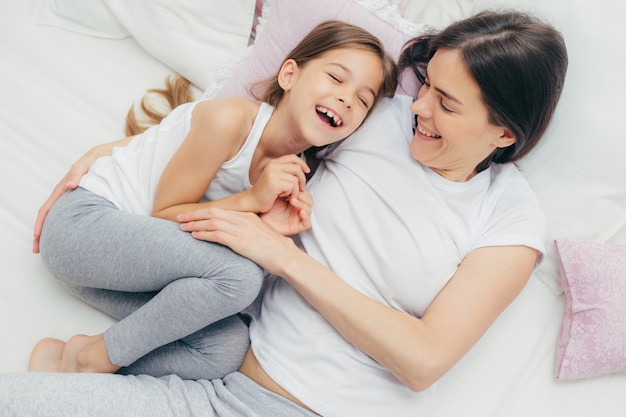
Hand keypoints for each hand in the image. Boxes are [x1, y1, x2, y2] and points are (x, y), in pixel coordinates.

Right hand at [32, 156, 93, 252]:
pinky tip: (70, 239)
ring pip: (58, 220)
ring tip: (52, 250)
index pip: (46, 210)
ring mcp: (70, 202)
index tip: (36, 236)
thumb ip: (77, 174)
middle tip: (38, 250)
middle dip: (42, 235)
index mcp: (60, 191)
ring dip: (53, 234)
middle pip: (49, 219)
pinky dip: (65, 229)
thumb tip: (71, 185)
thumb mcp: (83, 167)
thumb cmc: (90, 163)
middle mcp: (63, 198)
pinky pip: (68, 218)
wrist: (100, 160)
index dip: (40, 223)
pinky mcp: (78, 204)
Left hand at [178, 208, 297, 274]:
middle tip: (180, 218)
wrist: (287, 257)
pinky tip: (194, 236)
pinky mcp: (241, 242)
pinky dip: (204, 234)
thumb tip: (237, 237)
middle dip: (194, 215)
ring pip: (212, 223)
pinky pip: (218, 235)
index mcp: (249, 217)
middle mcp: (244, 220)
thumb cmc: (277, 250)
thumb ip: (249, 232)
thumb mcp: (262, 236)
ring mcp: (242, 230)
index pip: (222, 211)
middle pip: (214, 213)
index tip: (192, 215)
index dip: (204, 212)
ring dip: (195, 225)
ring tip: (182, 227)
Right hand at [247, 155, 309, 212]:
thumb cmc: (266, 193)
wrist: (252, 201)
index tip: (307, 171)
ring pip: (295, 179)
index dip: (302, 164)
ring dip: (296, 189)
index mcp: (273, 163)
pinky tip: (283, 196)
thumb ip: (286, 172)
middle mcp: (273, 166)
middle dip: (302, 179)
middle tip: (301, 189)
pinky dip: (291, 194)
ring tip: (288, 194)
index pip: (293, 158)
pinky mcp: (274, 183)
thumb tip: (302, 169)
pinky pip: (292, 186)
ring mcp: (273, 173)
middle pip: (297, 168)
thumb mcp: (276, 178)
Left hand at [260, 190, 312, 235]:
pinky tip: (300, 211)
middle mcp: (298, 209)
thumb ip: (286, 187)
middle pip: (309, 201)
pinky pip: (307, 223)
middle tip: (293, 193)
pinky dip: (306, 216)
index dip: (301, 189)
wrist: (260, 219)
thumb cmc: (267, 208)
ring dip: (303, 204)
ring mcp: (298, 218)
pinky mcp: (297, 227)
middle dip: (303, 196)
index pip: (305, 193)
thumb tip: (294, 176)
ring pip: (309, 210)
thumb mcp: (277, 194)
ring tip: (293, 201)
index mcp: (295, 201)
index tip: (293, 186)